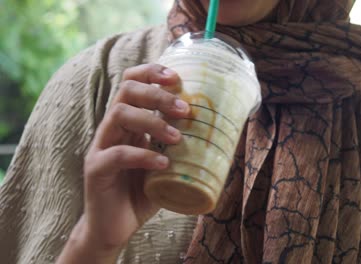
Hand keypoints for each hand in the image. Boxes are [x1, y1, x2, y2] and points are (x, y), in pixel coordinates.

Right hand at [57, 64, 189, 262]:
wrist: (114, 227)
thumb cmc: (142, 193)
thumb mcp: (165, 165)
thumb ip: (180, 148)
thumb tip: (218, 135)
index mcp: (128, 123)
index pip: (131, 83)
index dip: (151, 73)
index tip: (177, 78)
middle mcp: (113, 129)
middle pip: (126, 91)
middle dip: (158, 95)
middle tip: (185, 110)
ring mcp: (101, 147)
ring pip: (119, 115)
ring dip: (153, 121)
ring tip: (177, 138)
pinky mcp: (96, 170)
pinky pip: (117, 154)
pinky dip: (143, 156)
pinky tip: (164, 165)